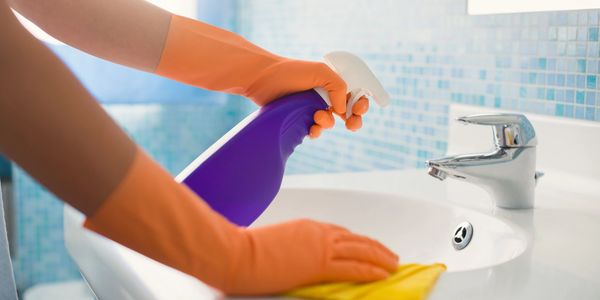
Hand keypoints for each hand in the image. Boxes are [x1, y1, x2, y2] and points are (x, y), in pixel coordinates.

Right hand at [224, 219, 398, 294]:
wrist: (236, 254)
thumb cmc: (246, 251)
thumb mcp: (275, 243)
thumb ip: (292, 248)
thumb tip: (296, 258)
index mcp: (307, 227)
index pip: (340, 233)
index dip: (357, 242)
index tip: (366, 248)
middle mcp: (318, 234)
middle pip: (356, 240)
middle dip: (375, 248)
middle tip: (389, 256)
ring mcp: (319, 248)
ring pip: (360, 251)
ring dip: (380, 258)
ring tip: (393, 265)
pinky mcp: (318, 265)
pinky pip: (353, 268)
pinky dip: (371, 270)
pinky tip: (382, 274)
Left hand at [243, 59, 370, 137]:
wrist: (262, 79)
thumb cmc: (289, 71)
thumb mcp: (319, 72)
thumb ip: (338, 87)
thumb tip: (343, 110)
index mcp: (331, 82)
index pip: (354, 94)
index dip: (361, 103)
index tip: (359, 108)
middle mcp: (324, 95)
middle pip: (347, 112)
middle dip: (353, 120)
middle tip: (352, 124)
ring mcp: (312, 108)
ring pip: (330, 123)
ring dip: (328, 123)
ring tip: (317, 117)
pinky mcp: (300, 119)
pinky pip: (314, 131)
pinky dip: (316, 132)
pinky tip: (311, 129)